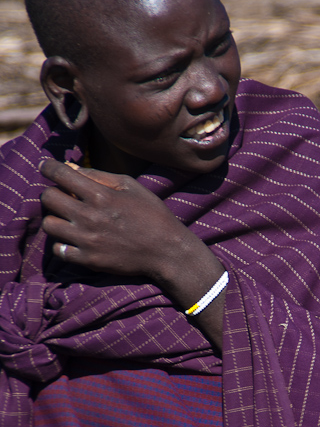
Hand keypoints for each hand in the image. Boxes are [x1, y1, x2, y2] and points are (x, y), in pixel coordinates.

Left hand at [39, 159, 225, 349]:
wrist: (166, 251)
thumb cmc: (152, 214)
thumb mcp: (131, 186)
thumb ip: (100, 175)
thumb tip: (71, 167)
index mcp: (101, 195)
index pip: (60, 174)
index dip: (48, 167)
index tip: (46, 166)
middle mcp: (89, 216)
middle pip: (48, 198)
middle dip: (51, 193)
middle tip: (60, 195)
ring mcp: (87, 240)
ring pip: (49, 224)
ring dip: (55, 218)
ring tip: (67, 219)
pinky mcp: (88, 260)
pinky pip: (59, 249)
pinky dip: (62, 243)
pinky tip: (73, 239)